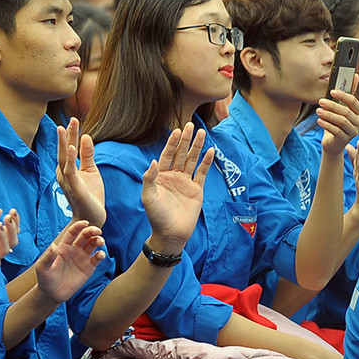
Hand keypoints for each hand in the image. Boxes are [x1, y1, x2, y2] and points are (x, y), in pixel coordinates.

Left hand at [34, 220, 105, 304]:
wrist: (52, 293)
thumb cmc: (45, 279)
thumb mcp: (42, 268)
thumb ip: (47, 257)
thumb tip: (53, 246)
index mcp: (63, 247)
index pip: (73, 233)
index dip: (79, 227)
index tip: (85, 222)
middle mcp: (74, 250)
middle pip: (85, 236)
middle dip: (92, 231)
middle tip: (98, 231)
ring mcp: (82, 259)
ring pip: (93, 245)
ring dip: (98, 241)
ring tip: (100, 242)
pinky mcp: (88, 268)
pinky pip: (96, 259)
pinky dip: (100, 255)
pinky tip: (100, 255)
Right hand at [57, 118, 105, 227]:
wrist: (92, 217)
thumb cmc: (90, 195)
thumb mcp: (91, 171)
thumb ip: (88, 154)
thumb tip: (86, 136)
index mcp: (68, 168)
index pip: (69, 147)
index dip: (71, 134)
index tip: (74, 119)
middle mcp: (64, 173)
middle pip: (64, 150)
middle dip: (66, 134)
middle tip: (69, 119)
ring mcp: (68, 180)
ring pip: (64, 158)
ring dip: (64, 143)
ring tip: (64, 128)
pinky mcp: (74, 187)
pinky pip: (71, 170)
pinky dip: (71, 158)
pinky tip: (72, 147)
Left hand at [141, 123, 211, 247]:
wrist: (171, 233)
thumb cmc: (156, 216)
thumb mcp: (148, 197)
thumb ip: (150, 179)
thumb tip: (153, 161)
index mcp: (160, 176)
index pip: (167, 155)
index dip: (172, 143)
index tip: (177, 131)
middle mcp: (173, 176)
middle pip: (180, 154)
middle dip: (185, 140)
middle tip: (190, 125)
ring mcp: (186, 182)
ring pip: (192, 160)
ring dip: (197, 147)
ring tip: (202, 133)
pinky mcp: (197, 190)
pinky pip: (202, 173)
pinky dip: (207, 162)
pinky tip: (210, 151)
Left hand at [317, 87, 358, 158]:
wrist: (333, 141)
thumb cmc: (336, 121)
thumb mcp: (341, 107)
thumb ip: (346, 94)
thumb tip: (354, 75)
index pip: (353, 101)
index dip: (343, 95)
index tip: (331, 91)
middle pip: (346, 111)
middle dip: (332, 105)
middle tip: (320, 101)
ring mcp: (354, 132)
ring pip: (341, 121)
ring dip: (328, 114)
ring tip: (318, 111)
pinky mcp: (345, 139)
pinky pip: (336, 130)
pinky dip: (326, 124)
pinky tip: (319, 120)